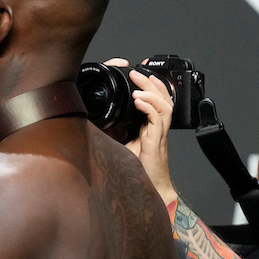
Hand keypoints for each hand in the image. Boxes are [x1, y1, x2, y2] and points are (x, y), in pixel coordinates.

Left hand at [105, 57, 177, 203]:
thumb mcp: (119, 144)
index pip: (155, 98)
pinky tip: (139, 101)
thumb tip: (94, 120)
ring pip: (164, 103)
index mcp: (149, 124)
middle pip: (162, 96)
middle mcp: (156, 126)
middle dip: (150, 80)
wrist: (148, 188)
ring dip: (151, 91)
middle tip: (136, 71)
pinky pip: (159, 118)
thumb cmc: (135, 169)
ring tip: (138, 84)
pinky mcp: (157, 140)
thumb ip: (112, 131)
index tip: (139, 71)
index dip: (150, 83)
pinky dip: (149, 107)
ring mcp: (159, 132)